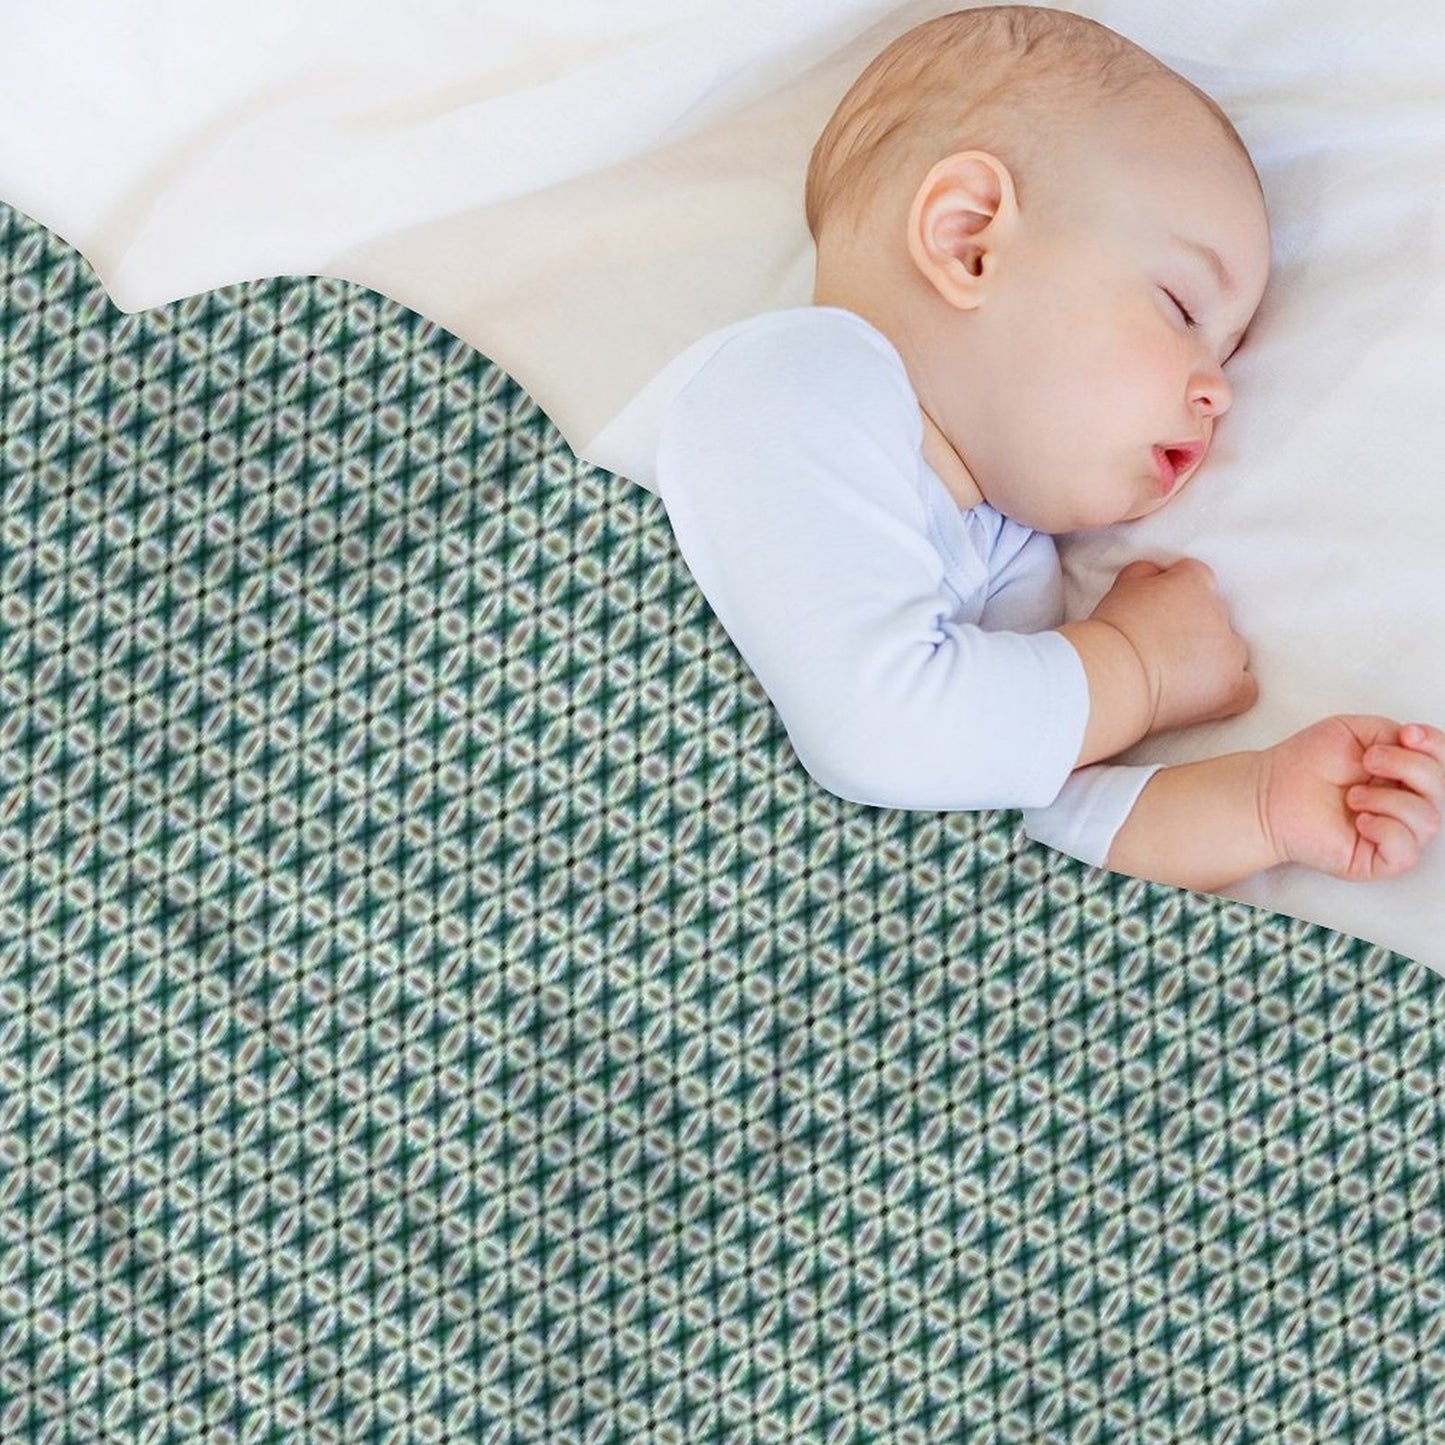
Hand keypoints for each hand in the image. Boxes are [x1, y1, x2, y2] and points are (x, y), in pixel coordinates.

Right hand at [1089, 558, 1256, 734]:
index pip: (1197, 579)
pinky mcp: (1232, 687)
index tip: (1161, 613)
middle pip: (1216, 616)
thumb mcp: (1122, 586)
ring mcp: (1229, 651)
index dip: (1178, 596)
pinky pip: (1246, 687)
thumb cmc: (1111, 633)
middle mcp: (1218, 612)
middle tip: (1162, 648)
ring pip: (1231, 651)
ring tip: (1178, 676)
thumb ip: (1146, 574)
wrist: (1113, 675)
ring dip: (1212, 659)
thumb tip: (1157, 574)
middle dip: (1195, 629)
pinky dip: (1231, 691)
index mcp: (1193, 582)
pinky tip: (1208, 696)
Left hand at [1260, 717, 1444, 880]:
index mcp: (1404, 774)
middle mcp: (1405, 804)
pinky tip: (1359, 820)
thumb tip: (1418, 745)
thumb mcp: (1354, 732)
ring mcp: (1395, 834)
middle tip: (1368, 761)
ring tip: (1351, 796)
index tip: (1407, 734)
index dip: (1436, 746)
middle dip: (1409, 767)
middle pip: (1442, 789)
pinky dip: (1386, 830)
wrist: (1269, 792)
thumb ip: (1393, 733)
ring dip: (1388, 800)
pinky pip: (1406, 851)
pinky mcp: (1378, 860)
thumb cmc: (1305, 764)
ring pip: (1428, 820)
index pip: (1443, 763)